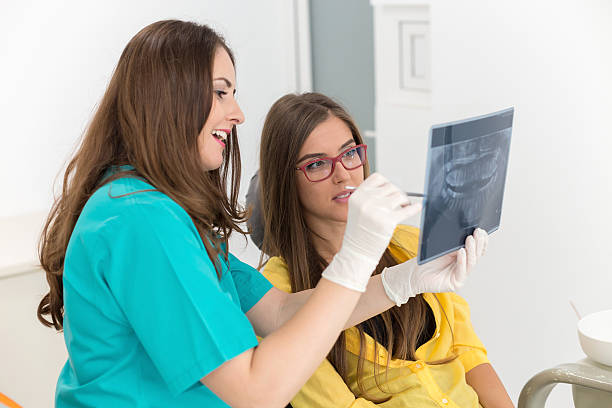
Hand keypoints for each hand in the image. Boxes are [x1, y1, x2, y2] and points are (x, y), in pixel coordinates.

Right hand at [321, 173, 421, 291]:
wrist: (356, 252)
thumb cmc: (359, 233)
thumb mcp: (357, 209)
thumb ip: (370, 197)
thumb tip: (392, 189)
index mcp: (358, 196)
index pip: (378, 178)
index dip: (386, 184)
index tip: (389, 193)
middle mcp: (366, 200)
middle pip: (391, 187)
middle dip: (397, 194)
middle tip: (399, 204)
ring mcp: (377, 210)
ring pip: (400, 196)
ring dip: (404, 202)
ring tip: (402, 209)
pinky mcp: (388, 221)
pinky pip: (407, 210)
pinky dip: (414, 208)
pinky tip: (416, 208)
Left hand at [381, 228, 487, 305]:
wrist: (414, 273)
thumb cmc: (427, 260)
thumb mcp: (443, 249)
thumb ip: (454, 244)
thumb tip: (466, 231)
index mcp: (463, 258)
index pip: (477, 250)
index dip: (482, 241)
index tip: (482, 231)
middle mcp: (464, 267)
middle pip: (476, 255)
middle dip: (478, 243)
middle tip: (478, 232)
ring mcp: (461, 276)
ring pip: (471, 262)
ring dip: (472, 250)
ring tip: (470, 239)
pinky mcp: (455, 283)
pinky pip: (462, 271)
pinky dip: (462, 260)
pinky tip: (462, 251)